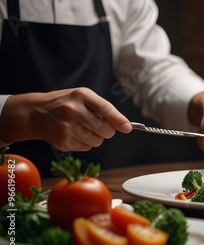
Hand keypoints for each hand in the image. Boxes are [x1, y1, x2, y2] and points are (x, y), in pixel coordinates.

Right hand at [0, 88, 131, 150]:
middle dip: (107, 131)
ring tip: (83, 128)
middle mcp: (73, 110)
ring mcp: (67, 127)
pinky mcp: (63, 141)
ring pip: (97, 141)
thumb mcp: (82, 97)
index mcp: (81, 96)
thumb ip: (102, 108)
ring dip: (95, 138)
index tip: (127, 128)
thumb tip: (123, 124)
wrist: (36, 113)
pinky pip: (86, 148)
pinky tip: (74, 134)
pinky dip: (84, 143)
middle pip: (105, 129)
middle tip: (99, 126)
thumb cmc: (65, 104)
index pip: (106, 109)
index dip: (119, 120)